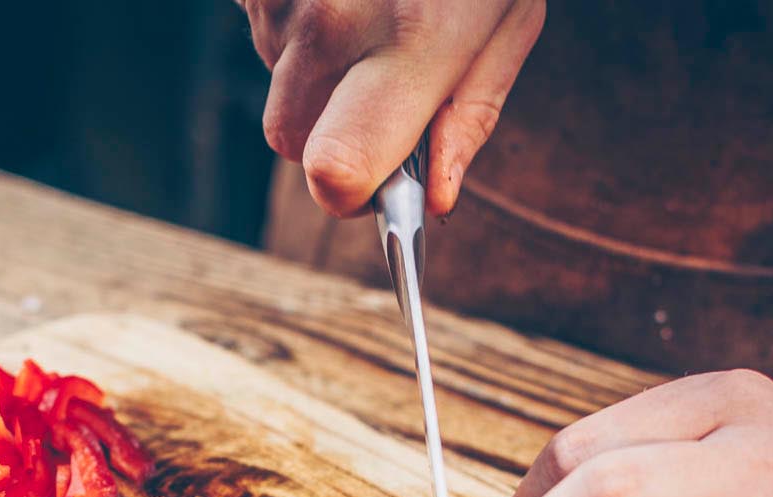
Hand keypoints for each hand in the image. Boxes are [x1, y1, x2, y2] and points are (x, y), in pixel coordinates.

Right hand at [239, 0, 545, 216]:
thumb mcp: (510, 16)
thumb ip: (470, 113)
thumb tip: (440, 200)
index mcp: (411, 44)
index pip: (336, 172)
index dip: (352, 193)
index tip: (375, 185)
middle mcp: (331, 21)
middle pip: (291, 141)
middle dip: (331, 131)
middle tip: (380, 84)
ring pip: (277, 84)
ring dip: (317, 67)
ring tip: (370, 4)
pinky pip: (262, 28)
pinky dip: (295, 20)